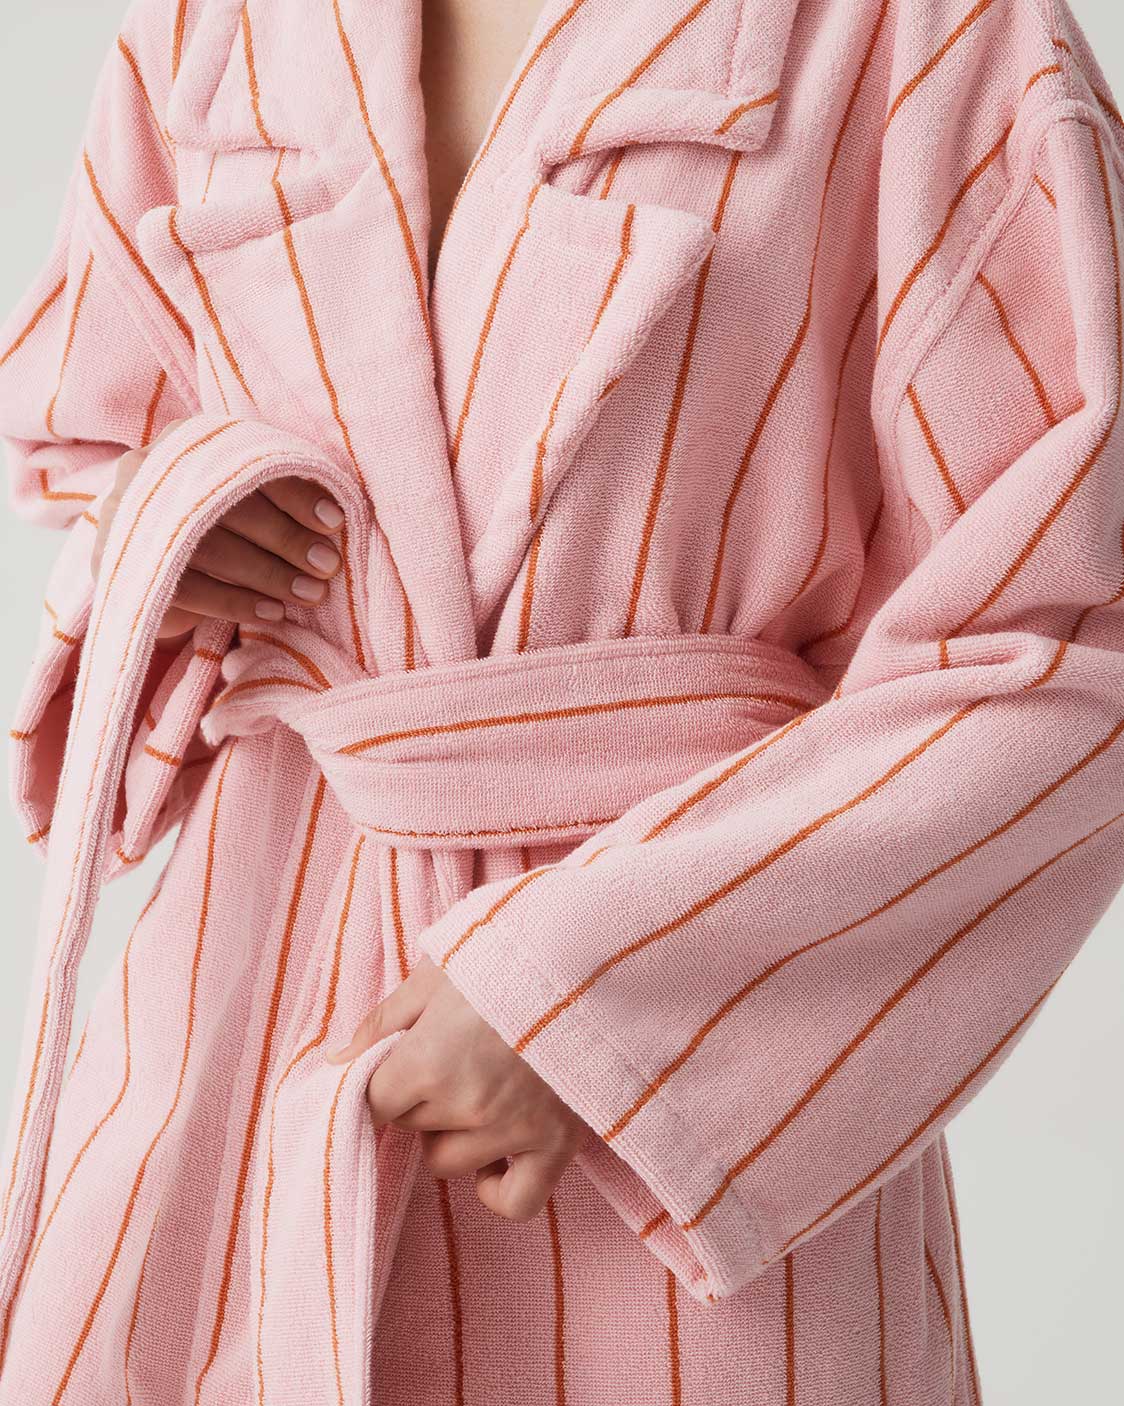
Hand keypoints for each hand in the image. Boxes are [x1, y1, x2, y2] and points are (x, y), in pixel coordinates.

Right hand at [91, 418, 346, 641]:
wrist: (148, 567)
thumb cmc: (215, 525)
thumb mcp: (245, 499)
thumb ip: (278, 491)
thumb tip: (333, 519)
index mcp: (185, 441)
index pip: (245, 459)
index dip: (294, 491)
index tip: (335, 520)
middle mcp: (148, 471)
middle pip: (226, 503)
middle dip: (286, 538)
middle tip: (329, 565)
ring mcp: (128, 519)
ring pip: (207, 546)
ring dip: (268, 575)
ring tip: (310, 594)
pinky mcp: (124, 566)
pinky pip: (187, 588)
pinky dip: (236, 603)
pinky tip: (273, 613)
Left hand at [328, 955, 585, 1220]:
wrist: (594, 954)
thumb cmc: (512, 952)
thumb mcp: (439, 970)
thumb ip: (384, 1019)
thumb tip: (336, 1062)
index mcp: (430, 1061)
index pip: (375, 1103)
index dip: (384, 1080)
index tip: (402, 1059)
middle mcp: (469, 1106)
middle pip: (412, 1128)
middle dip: (421, 1098)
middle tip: (453, 1054)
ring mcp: (515, 1130)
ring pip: (448, 1163)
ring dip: (453, 1133)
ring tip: (479, 1087)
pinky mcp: (559, 1143)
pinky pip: (515, 1202)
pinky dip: (497, 1187)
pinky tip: (496, 1153)